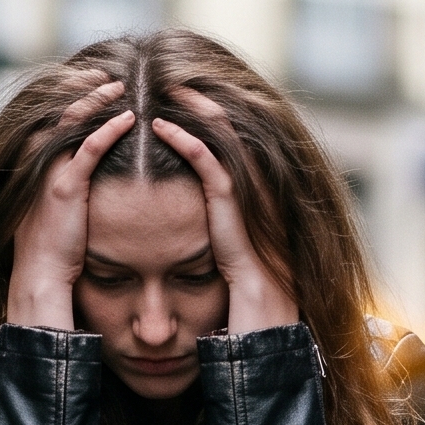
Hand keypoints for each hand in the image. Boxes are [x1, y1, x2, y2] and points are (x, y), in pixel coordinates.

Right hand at [6, 76, 133, 330]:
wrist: (40, 275)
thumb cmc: (51, 249)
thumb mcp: (53, 211)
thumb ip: (64, 189)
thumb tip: (80, 182)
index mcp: (33, 166)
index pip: (50, 118)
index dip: (70, 97)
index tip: (91, 85)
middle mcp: (38, 163)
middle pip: (58, 110)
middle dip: (81, 88)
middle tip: (105, 75)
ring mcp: (50, 173)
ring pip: (72, 121)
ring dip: (97, 100)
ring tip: (120, 87)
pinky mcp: (66, 187)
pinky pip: (90, 148)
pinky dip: (110, 129)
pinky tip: (129, 119)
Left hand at [149, 97, 296, 334]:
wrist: (263, 344)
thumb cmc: (243, 325)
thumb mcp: (227, 280)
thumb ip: (214, 260)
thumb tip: (189, 254)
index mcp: (254, 214)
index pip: (235, 156)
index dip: (212, 127)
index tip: (185, 108)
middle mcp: (258, 204)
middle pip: (236, 140)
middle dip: (207, 107)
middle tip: (176, 81)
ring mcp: (252, 210)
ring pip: (227, 145)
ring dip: (197, 113)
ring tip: (169, 89)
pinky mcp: (236, 219)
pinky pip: (213, 170)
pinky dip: (188, 144)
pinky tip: (161, 127)